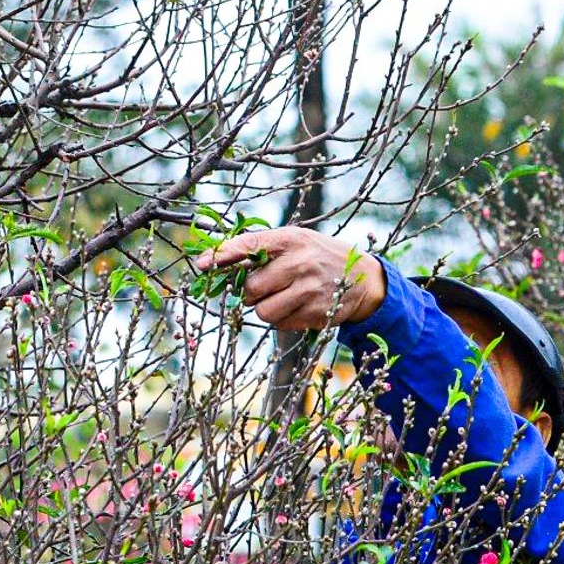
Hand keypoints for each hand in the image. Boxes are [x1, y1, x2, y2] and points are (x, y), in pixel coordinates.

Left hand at [195, 226, 385, 330]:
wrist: (363, 278)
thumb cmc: (317, 256)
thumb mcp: (294, 241)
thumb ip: (260, 248)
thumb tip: (215, 261)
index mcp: (290, 240)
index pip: (249, 245)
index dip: (222, 255)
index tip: (201, 264)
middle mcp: (300, 263)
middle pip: (250, 288)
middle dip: (250, 292)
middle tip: (263, 286)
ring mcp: (309, 290)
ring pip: (262, 312)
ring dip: (264, 308)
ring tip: (280, 296)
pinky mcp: (316, 313)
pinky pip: (280, 324)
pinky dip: (282, 318)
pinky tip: (297, 305)